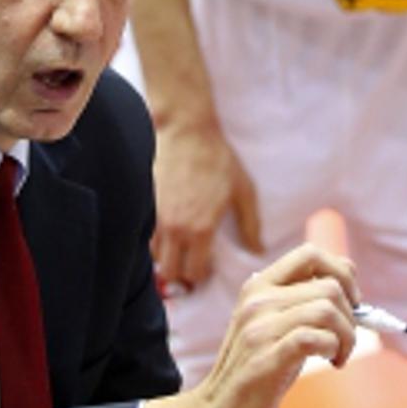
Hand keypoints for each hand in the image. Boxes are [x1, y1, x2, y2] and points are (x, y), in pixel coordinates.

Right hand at [143, 244, 359, 407]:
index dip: (343, 273)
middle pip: (329, 285)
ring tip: (339, 354)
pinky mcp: (268, 357)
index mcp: (259, 285)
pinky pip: (316, 338)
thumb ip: (298, 301)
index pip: (310, 253)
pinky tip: (331, 361)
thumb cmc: (257, 367)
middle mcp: (258, 300)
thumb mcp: (271, 322)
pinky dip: (335, 349)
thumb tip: (349, 290)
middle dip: (352, 314)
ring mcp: (260, 328)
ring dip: (347, 336)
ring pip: (327, 310)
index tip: (351, 302)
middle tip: (345, 338)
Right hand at [151, 117, 262, 289]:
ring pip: (155, 256)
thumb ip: (251, 226)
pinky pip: (148, 236)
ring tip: (180, 250)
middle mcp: (176, 229)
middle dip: (180, 274)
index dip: (201, 276)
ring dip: (167, 258)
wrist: (187, 132)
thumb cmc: (218, 159)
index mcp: (201, 229)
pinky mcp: (148, 204)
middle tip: (191, 265)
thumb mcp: (244, 191)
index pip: (194, 272)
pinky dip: (157, 242)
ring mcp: (158, 217)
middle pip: (169, 272)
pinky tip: (171, 232)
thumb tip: (258, 251)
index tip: (207, 268)